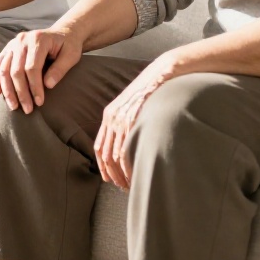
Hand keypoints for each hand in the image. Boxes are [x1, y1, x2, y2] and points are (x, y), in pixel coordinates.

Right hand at [0, 27, 83, 113]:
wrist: (62, 33)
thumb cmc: (68, 46)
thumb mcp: (72, 56)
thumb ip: (60, 69)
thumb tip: (48, 85)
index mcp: (39, 39)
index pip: (32, 67)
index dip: (35, 87)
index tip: (39, 102)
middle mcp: (22, 40)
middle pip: (16, 70)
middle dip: (21, 92)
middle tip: (27, 110)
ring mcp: (13, 44)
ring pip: (4, 69)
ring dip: (7, 90)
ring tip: (13, 106)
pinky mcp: (8, 49)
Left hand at [94, 54, 180, 189]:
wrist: (161, 73)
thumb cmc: (151, 92)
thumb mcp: (133, 107)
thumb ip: (127, 123)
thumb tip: (128, 144)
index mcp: (109, 115)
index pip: (99, 146)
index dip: (102, 166)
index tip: (109, 179)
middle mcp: (111, 117)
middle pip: (104, 154)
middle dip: (111, 174)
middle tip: (121, 186)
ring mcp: (121, 118)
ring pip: (115, 154)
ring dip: (121, 172)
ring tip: (129, 184)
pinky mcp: (133, 118)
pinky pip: (126, 147)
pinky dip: (128, 163)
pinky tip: (134, 172)